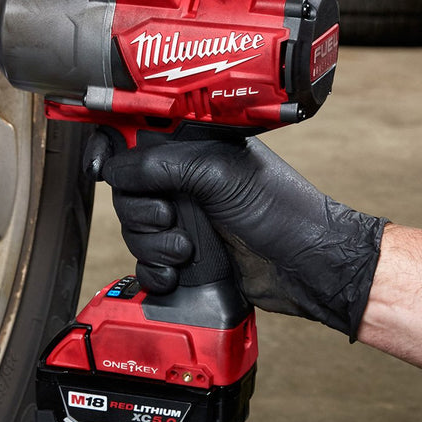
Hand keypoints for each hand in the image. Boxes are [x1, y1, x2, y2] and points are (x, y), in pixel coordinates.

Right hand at [85, 133, 387, 340]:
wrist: (307, 266)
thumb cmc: (281, 210)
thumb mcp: (217, 172)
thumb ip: (160, 164)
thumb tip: (114, 167)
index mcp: (192, 151)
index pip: (137, 147)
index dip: (120, 160)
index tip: (115, 177)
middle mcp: (186, 183)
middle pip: (128, 195)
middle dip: (141, 214)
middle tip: (170, 219)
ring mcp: (186, 220)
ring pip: (134, 232)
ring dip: (152, 246)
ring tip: (185, 251)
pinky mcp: (187, 256)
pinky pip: (147, 265)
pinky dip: (154, 272)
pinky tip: (175, 274)